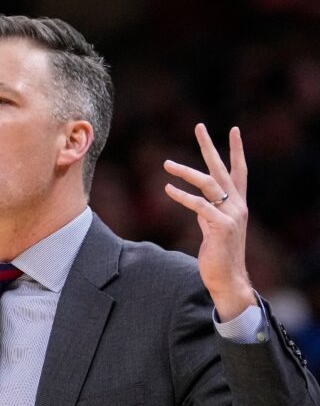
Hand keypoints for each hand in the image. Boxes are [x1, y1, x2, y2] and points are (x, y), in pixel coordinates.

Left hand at [163, 124, 256, 320]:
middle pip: (223, 169)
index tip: (234, 130)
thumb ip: (208, 211)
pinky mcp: (221, 227)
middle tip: (199, 126)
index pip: (239, 171)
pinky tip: (167, 189)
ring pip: (208, 184)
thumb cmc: (219, 253)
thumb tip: (197, 201)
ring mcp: (231, 216)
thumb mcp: (213, 226)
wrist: (227, 279)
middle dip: (210, 146)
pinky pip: (199, 206)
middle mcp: (238, 206)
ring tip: (166, 163)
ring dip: (186, 171)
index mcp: (237, 204)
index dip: (236, 151)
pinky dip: (182, 196)